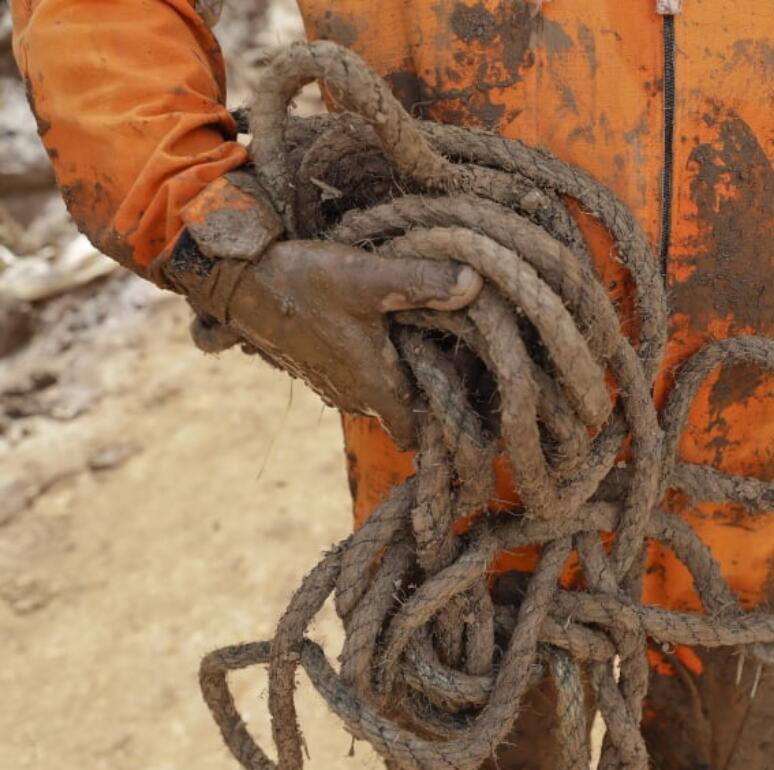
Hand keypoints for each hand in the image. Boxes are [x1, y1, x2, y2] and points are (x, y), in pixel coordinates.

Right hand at [223, 241, 479, 447]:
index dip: (438, 422)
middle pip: (399, 407)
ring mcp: (328, 383)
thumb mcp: (369, 278)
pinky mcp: (313, 367)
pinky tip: (378, 331)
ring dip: (395, 374)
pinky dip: (370, 363)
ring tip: (418, 340)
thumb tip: (475, 284)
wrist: (238, 280)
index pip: (412, 429)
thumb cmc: (304, 283)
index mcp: (372, 386)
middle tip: (451, 355)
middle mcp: (350, 394)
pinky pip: (353, 377)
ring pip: (375, 392)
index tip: (461, 404)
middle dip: (423, 390)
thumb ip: (422, 283)